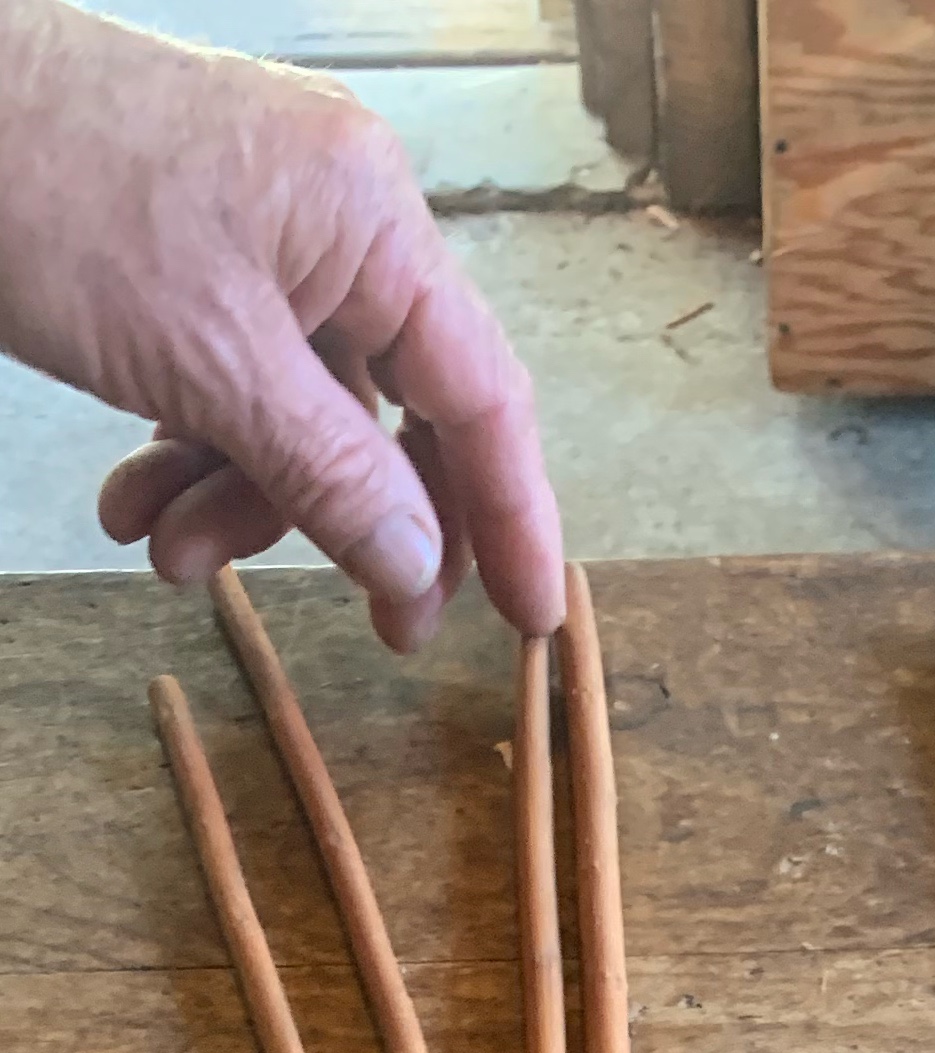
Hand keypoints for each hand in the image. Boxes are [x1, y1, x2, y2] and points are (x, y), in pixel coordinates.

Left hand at [0, 0, 561, 648]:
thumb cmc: (44, 188)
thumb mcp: (204, 363)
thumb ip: (330, 475)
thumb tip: (419, 568)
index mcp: (372, 222)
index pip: (483, 397)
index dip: (512, 519)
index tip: (530, 622)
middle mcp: (339, 220)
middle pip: (395, 412)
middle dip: (351, 523)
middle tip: (367, 627)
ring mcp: (266, 229)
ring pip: (303, 409)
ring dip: (243, 497)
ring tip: (163, 551)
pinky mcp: (197, 247)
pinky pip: (235, 374)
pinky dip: (194, 447)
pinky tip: (134, 499)